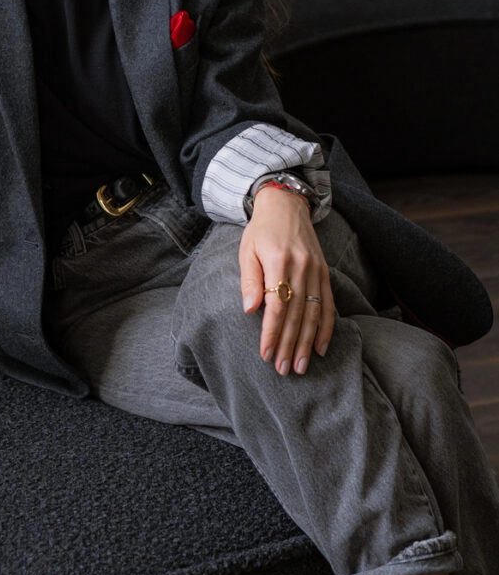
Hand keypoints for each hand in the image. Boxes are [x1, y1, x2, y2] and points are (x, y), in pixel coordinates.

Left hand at [239, 188, 334, 375]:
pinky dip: (326, 328)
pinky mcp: (325, 272)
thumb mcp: (247, 250)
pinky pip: (328, 304)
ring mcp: (316, 270)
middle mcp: (301, 267)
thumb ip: (250, 280)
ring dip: (307, 343)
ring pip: (314, 313)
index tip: (265, 354)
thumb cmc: (261, 230)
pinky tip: (321, 347)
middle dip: (289, 345)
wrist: (286, 205)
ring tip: (300, 366)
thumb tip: (250, 310)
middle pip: (297, 314)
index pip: (277, 305)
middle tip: (282, 369)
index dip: (271, 332)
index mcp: (279, 261)